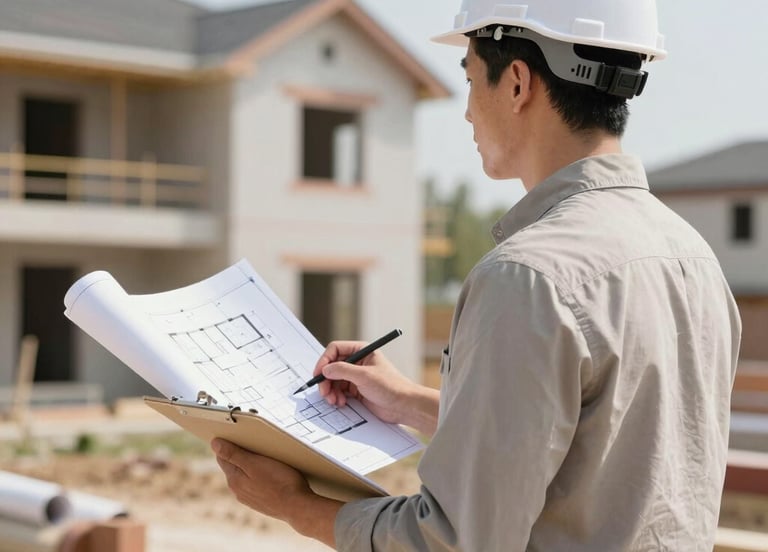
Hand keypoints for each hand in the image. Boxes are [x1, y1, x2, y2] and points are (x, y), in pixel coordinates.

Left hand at [211, 438, 311, 520]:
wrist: (297, 506)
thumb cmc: (280, 481)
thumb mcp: (255, 463)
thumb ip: (234, 454)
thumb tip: (214, 444)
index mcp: (234, 479)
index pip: (222, 457)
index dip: (228, 444)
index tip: (236, 435)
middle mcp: (238, 491)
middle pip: (234, 467)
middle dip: (240, 455)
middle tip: (254, 444)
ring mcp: (249, 498)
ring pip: (245, 476)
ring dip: (250, 467)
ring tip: (265, 458)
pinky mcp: (261, 503)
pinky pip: (255, 485)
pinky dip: (259, 477)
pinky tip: (271, 475)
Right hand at [314, 341, 438, 434]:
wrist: (403, 406)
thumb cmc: (390, 386)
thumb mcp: (364, 376)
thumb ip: (343, 370)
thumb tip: (325, 369)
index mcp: (362, 351)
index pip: (335, 349)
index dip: (324, 360)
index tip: (318, 374)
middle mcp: (357, 362)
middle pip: (331, 366)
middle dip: (326, 380)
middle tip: (324, 392)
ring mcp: (355, 376)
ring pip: (333, 380)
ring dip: (330, 391)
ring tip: (334, 401)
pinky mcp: (356, 390)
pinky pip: (339, 391)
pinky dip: (336, 397)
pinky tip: (341, 403)